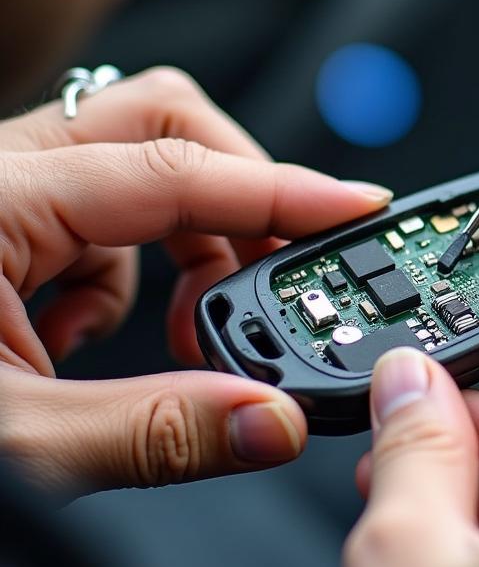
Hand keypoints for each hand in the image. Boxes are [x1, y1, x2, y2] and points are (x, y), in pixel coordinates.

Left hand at [0, 67, 391, 496]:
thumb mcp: (7, 442)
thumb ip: (151, 433)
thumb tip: (269, 421)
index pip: (177, 169)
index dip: (283, 190)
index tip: (356, 206)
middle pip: (161, 124)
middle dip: (236, 190)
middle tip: (274, 263)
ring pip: (136, 174)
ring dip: (181, 246)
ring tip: (180, 329)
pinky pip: (97, 225)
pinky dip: (126, 276)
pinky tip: (93, 339)